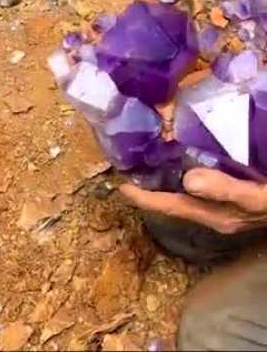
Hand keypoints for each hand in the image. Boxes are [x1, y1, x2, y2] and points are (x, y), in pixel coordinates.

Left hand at [120, 169, 266, 233]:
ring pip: (187, 195)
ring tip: (149, 162)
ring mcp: (225, 207)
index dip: (145, 197)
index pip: (172, 206)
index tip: (120, 185)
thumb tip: (187, 180)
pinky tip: (186, 159)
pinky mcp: (235, 198)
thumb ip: (226, 190)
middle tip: (129, 168)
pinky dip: (188, 174)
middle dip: (152, 188)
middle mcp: (215, 213)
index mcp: (216, 215)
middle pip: (175, 202)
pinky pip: (203, 187)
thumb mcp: (257, 197)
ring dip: (167, 181)